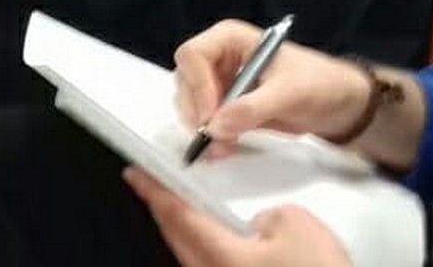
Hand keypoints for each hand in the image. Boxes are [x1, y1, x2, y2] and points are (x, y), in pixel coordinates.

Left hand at [126, 170, 351, 266]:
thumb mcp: (297, 226)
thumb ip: (266, 216)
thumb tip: (257, 226)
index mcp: (221, 257)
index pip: (177, 216)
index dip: (155, 191)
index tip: (135, 174)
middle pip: (178, 239)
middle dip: (164, 211)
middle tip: (154, 187)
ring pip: (193, 256)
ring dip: (185, 231)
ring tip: (182, 209)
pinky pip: (211, 266)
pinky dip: (206, 246)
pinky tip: (218, 239)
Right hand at [172, 21, 372, 145]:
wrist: (339, 105)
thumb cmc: (318, 84)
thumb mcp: (289, 94)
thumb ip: (252, 108)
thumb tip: (215, 127)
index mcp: (230, 39)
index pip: (192, 55)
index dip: (196, 85)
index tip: (210, 116)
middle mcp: (219, 58)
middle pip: (185, 80)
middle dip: (195, 109)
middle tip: (211, 137)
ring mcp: (220, 84)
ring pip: (190, 102)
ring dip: (201, 126)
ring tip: (222, 146)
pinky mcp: (227, 108)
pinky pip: (206, 122)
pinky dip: (210, 137)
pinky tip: (223, 150)